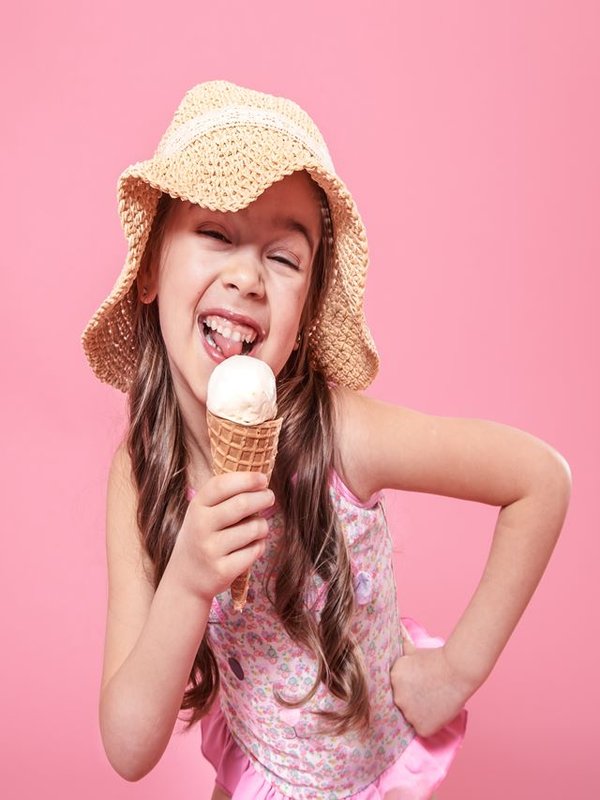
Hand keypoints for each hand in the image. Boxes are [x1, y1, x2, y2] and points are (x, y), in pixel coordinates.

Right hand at [171, 471, 274, 603]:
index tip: (263, 479)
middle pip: (242, 504)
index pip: (222, 485)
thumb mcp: (202, 514)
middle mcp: (200, 526)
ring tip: (257, 528)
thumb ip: (223, 497)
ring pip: (253, 528)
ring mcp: (210, 550)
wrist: (184, 580)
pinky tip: (250, 547)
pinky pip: (255, 550)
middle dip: (263, 498)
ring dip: (262, 526)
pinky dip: (259, 546)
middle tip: (269, 498)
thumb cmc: (201, 539)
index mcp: (196, 507)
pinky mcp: (222, 570)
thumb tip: (259, 481)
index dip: (246, 479)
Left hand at [390, 638, 471, 737]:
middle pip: (401, 704)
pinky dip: (429, 723)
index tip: (417, 684)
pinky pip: (422, 729)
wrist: (457, 669)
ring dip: (419, 713)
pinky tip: (437, 710)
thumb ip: (400, 644)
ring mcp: (409, 714)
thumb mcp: (412, 650)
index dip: (406, 688)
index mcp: (392, 678)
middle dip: (411, 700)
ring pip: (411, 717)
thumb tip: (394, 627)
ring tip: (433, 700)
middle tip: (426, 691)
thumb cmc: (437, 658)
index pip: (394, 689)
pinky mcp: (422, 727)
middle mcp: (397, 697)